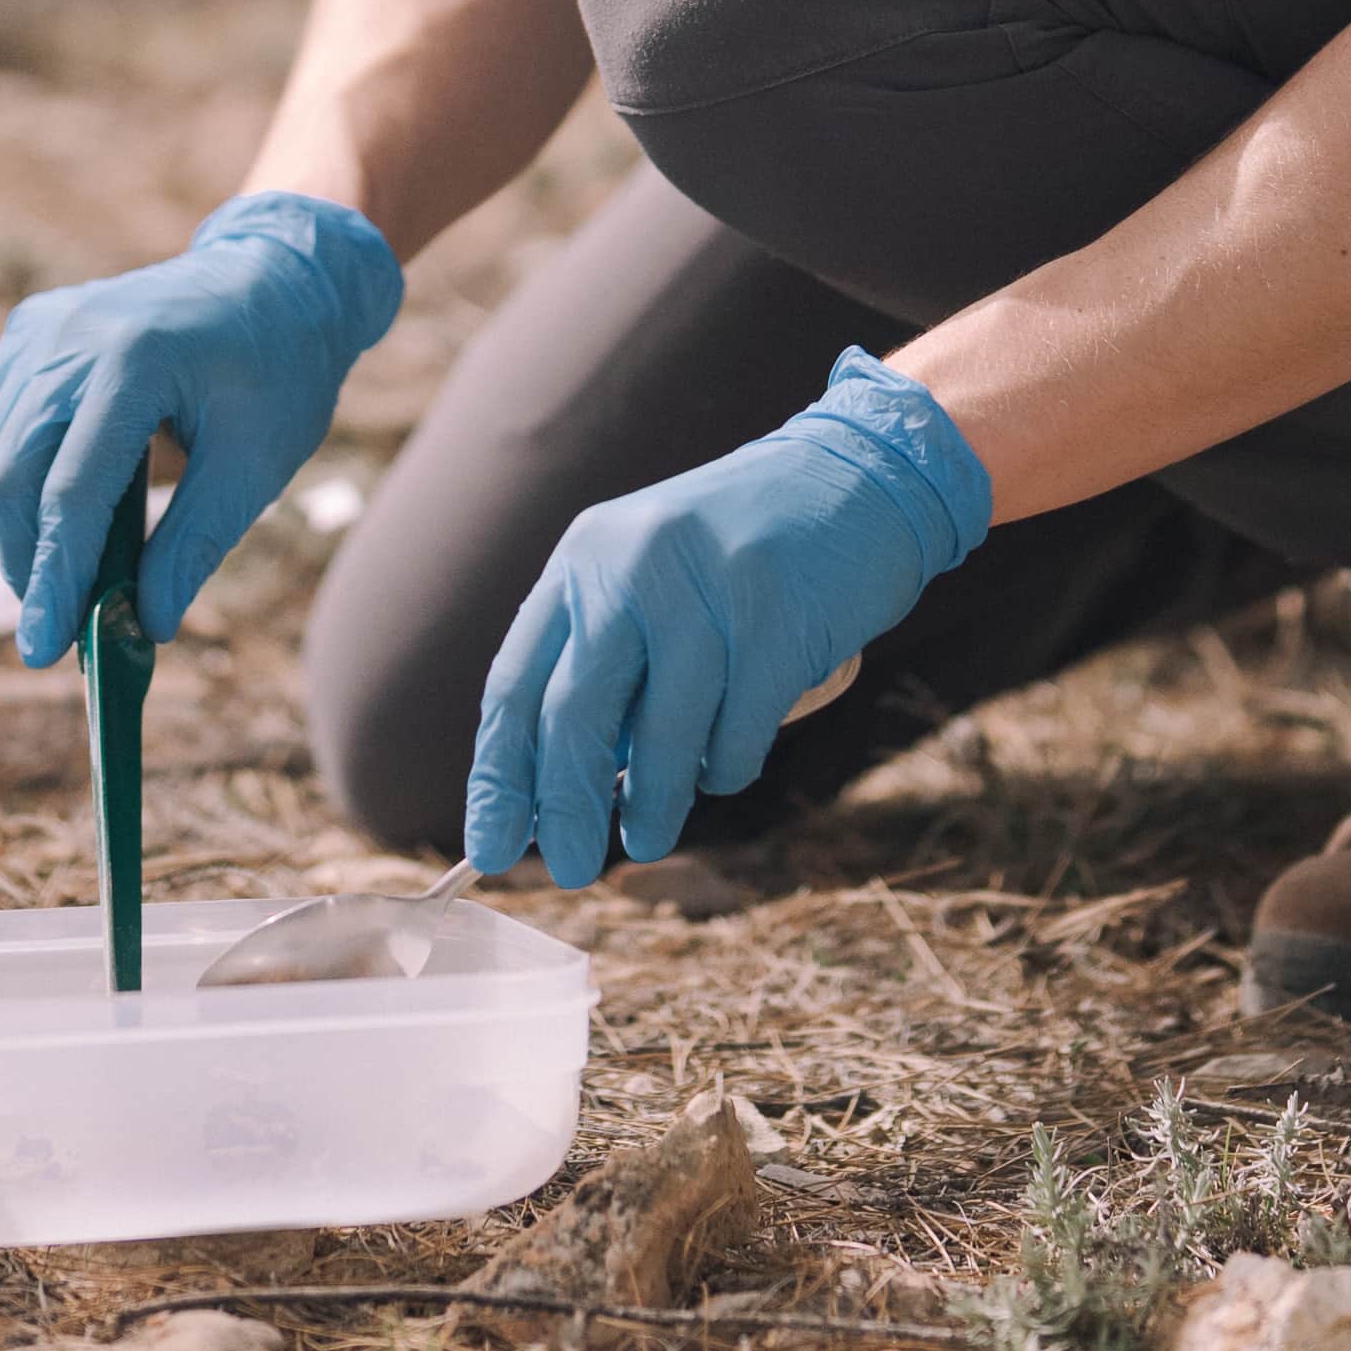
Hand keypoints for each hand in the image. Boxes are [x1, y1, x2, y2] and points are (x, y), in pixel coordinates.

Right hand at [0, 191, 404, 664]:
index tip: (42, 649)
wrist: (276, 279)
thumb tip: (148, 625)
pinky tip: (53, 511)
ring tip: (65, 573)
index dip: (55, 576)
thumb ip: (196, 543)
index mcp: (135, 359)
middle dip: (28, 558)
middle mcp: (71, 333)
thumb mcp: (256, 464)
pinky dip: (10, 475)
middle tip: (59, 623)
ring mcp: (43, 324)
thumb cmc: (279, 370)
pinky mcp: (32, 328)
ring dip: (16, 523)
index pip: (72, 489)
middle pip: (13, 471)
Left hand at [462, 352, 992, 883]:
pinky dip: (725, 771)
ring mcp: (706, 593)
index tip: (491, 846)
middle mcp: (633, 568)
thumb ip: (602, 657)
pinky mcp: (775, 623)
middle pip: (573, 718)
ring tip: (647, 840)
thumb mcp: (647, 573)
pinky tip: (722, 772)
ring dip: (651, 808)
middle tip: (571, 872)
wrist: (859, 478)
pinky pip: (735, 736)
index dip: (500, 777)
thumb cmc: (742, 548)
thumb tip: (556, 784)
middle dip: (564, 809)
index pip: (514, 685)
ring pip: (658, 739)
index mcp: (586, 557)